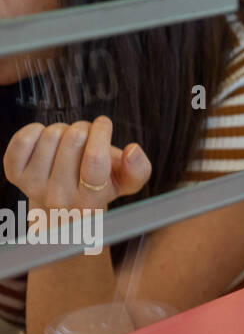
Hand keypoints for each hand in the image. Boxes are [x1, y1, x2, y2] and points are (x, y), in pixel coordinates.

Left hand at [3, 116, 151, 212]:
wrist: (62, 210)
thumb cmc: (100, 188)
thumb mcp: (126, 183)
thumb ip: (138, 168)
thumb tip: (132, 150)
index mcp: (90, 200)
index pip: (95, 159)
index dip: (101, 132)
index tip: (104, 124)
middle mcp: (59, 197)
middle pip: (73, 139)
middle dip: (85, 128)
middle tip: (88, 135)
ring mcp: (34, 187)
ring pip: (51, 135)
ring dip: (63, 130)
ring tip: (69, 142)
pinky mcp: (15, 176)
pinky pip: (23, 140)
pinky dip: (35, 131)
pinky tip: (46, 139)